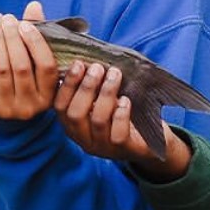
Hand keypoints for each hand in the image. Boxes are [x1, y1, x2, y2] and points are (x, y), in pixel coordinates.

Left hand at [0, 9, 58, 119]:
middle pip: (21, 65)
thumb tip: (34, 7)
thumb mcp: (36, 66)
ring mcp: (8, 108)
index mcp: (49, 95)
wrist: (5, 119)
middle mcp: (30, 106)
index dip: (35, 42)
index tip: (25, 24)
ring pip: (1, 68)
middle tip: (6, 18)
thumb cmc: (24, 84)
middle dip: (11, 37)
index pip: (46, 65)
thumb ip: (37, 37)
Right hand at [55, 60, 192, 180]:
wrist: (150, 140)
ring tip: (115, 75)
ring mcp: (102, 147)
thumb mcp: (102, 99)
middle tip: (98, 68)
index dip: (67, 84)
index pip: (60, 106)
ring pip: (97, 120)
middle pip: (75, 114)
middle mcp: (83, 138)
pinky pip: (117, 134)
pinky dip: (120, 114)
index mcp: (72, 125)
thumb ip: (91, 85)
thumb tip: (85, 59)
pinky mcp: (122, 150)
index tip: (79, 64)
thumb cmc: (121, 112)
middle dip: (86, 87)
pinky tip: (126, 100)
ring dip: (106, 93)